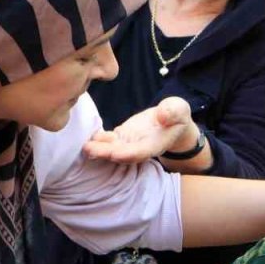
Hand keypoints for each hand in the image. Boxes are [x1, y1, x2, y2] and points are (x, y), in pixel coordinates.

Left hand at [82, 96, 197, 163]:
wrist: (171, 121)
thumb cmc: (177, 114)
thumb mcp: (179, 109)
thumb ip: (172, 112)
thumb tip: (162, 115)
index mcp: (156, 144)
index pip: (141, 152)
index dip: (128, 154)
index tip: (115, 153)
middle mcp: (141, 148)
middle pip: (122, 154)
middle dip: (106, 154)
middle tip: (90, 150)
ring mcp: (130, 143)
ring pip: (113, 148)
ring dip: (99, 149)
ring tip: (85, 146)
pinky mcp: (122, 136)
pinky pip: (109, 140)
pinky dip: (99, 139)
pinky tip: (89, 136)